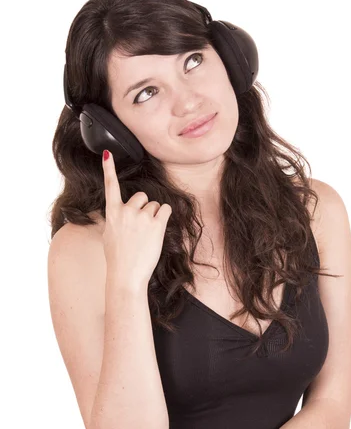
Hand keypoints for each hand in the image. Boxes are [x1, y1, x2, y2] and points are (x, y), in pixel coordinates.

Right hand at [101, 149, 171, 285]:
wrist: (126, 275)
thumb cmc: (117, 257)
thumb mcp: (109, 235)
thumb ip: (115, 220)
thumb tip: (119, 215)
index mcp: (112, 213)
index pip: (110, 186)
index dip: (108, 169)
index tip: (107, 154)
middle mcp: (126, 211)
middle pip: (142, 196)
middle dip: (144, 208)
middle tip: (140, 227)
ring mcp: (141, 217)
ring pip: (154, 205)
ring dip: (154, 216)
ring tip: (147, 234)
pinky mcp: (156, 224)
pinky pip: (165, 210)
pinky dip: (165, 217)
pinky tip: (158, 229)